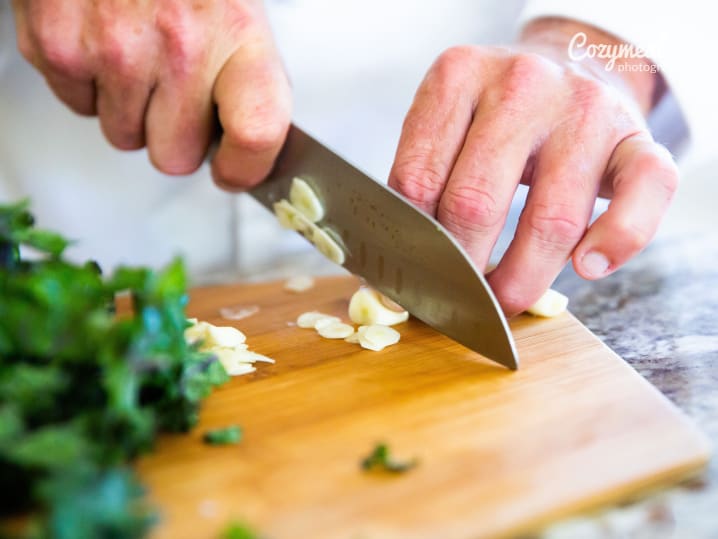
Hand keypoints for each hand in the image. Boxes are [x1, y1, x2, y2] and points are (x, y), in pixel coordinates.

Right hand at [11, 0, 290, 187]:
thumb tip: (249, 147)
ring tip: (137, 54)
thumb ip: (248, 82)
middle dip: (174, 135)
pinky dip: (90, 85)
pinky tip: (102, 42)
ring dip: (131, 109)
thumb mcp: (237, 12)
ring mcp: (113, 49)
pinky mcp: (57, 46)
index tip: (234, 169)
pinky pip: (79, 108)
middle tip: (175, 90)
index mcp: (237, 34)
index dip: (245, 167)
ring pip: (123, 137)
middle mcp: (178, 44)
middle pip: (175, 157)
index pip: (257, 132)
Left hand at [388, 18, 677, 315]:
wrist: (568, 65)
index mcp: (458, 77)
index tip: (412, 278)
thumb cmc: (495, 116)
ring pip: (551, 219)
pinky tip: (588, 268)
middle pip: (476, 202)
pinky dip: (617, 240)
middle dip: (461, 270)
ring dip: (522, 279)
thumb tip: (399, 271)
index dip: (410, 244)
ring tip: (503, 301)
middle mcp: (522, 84)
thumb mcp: (448, 124)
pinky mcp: (636, 137)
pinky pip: (642, 194)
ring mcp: (584, 109)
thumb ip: (424, 179)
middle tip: (456, 298)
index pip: (417, 180)